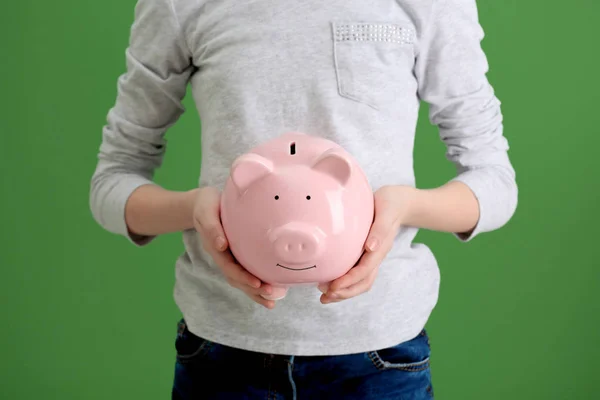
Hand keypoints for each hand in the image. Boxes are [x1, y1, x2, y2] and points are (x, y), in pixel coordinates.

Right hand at [192, 187, 275, 308]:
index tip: (257, 283)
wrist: (204, 204)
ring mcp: (230, 258)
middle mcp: (223, 257)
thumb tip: (221, 245)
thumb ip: (212, 228)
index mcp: (216, 249)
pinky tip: (272, 291)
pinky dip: (257, 284)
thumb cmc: (206, 205)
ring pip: (242, 280)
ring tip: (272, 302)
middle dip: (253, 289)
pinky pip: (247, 272)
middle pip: (237, 279)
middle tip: (271, 295)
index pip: (230, 267)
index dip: (243, 277)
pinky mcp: (238, 255)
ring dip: (256, 292)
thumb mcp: (206, 213)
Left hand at [318, 185, 414, 303]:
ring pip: (360, 281)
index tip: (332, 287)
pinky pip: (357, 273)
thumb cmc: (392, 203)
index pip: (364, 271)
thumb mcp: (386, 211)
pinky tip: (331, 282)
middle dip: (344, 293)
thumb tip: (370, 247)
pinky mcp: (366, 253)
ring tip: (324, 296)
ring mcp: (372, 256)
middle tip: (324, 296)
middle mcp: (376, 255)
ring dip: (343, 292)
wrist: (401, 202)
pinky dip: (344, 282)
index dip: (348, 281)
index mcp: (380, 248)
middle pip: (363, 282)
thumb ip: (380, 229)